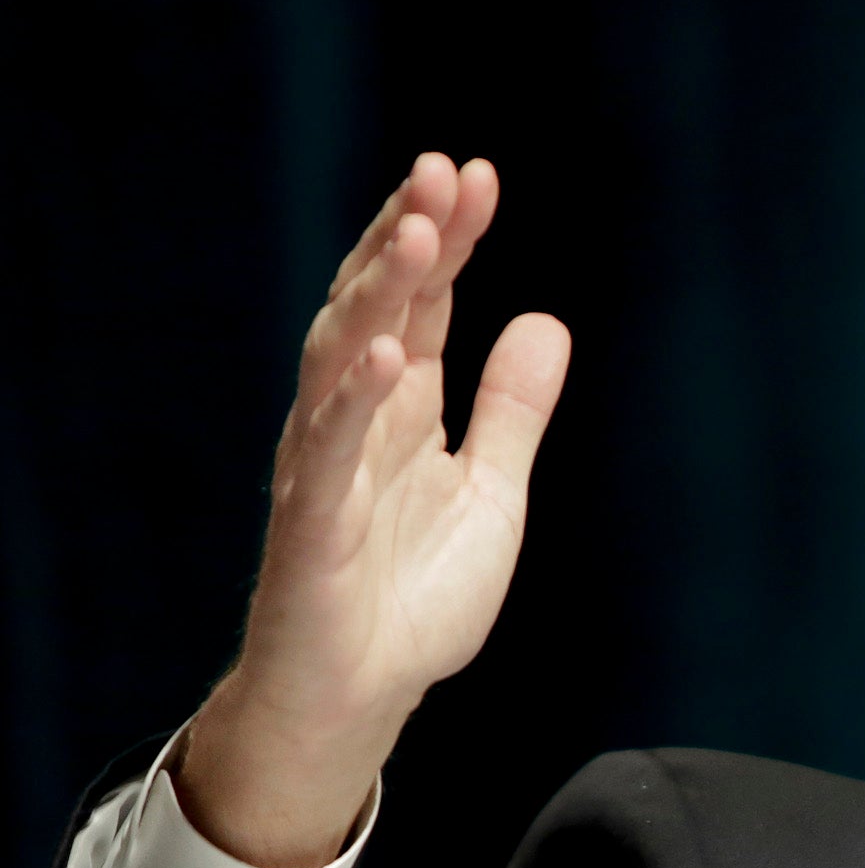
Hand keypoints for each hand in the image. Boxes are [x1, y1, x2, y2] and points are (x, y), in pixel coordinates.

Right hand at [178, 154, 569, 867]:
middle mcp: (356, 418)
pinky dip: (354, 401)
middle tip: (442, 173)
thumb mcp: (493, 494)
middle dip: (408, 239)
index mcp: (402, 406)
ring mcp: (327, 465)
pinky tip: (387, 356)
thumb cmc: (417, 598)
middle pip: (379, 308)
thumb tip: (548, 321)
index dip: (448, 238)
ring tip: (418, 237)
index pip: (423, 301)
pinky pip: (328, 451)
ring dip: (379, 296)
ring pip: (343, 358)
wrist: (366, 693)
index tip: (477, 176)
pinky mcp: (313, 525)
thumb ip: (513, 412)